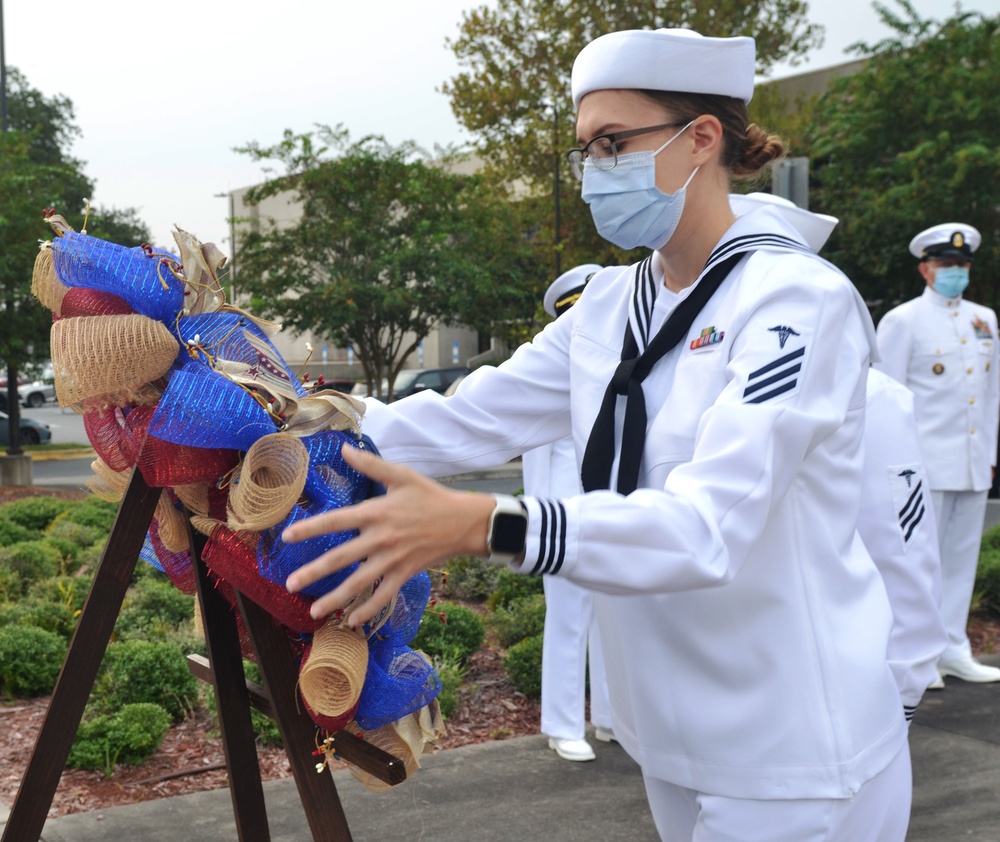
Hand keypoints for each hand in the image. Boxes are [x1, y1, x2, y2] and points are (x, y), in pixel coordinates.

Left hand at [282, 444, 493, 626]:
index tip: (287, 537)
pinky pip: (383, 595)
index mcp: (376, 513)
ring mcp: (393, 559)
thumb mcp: (402, 475)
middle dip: (313, 572)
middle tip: (290, 585)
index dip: (310, 529)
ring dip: (335, 598)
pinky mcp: (405, 573)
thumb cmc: (431, 496)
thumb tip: (344, 449)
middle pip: (340, 558)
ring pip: (359, 583)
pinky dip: (368, 609)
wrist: (463, 521)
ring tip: (315, 612)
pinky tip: (351, 621)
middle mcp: (381, 538)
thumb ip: (371, 464)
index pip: (336, 521)